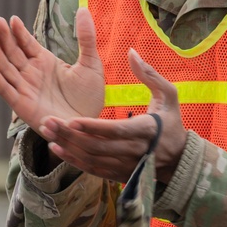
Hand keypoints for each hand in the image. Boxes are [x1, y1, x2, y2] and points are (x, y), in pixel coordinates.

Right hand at [0, 7, 104, 130]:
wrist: (88, 127)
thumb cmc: (90, 98)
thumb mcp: (91, 64)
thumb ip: (86, 38)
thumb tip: (82, 9)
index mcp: (45, 62)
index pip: (26, 43)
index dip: (18, 32)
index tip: (12, 18)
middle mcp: (31, 74)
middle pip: (12, 52)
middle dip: (3, 37)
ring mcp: (25, 88)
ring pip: (5, 67)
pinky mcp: (22, 104)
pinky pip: (4, 88)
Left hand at [38, 48, 186, 184]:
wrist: (179, 159)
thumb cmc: (172, 122)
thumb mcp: (169, 95)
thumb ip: (150, 74)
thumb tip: (131, 51)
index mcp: (147, 130)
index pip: (116, 130)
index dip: (93, 127)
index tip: (72, 119)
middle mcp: (135, 151)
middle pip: (97, 147)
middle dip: (70, 135)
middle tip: (48, 122)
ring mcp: (126, 166)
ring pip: (91, 160)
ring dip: (67, 147)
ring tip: (47, 132)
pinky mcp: (119, 175)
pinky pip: (93, 170)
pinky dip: (74, 161)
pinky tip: (57, 148)